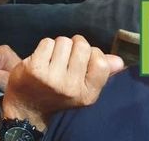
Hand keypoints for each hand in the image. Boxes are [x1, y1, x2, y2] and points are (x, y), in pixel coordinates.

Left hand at [1, 36, 124, 128]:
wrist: (28, 107)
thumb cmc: (59, 92)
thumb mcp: (83, 88)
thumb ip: (102, 73)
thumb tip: (120, 61)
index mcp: (88, 94)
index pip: (101, 62)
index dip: (93, 53)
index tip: (83, 59)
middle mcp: (71, 87)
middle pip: (82, 45)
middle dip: (74, 46)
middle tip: (66, 58)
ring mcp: (52, 78)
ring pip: (63, 41)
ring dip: (59, 46)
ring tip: (54, 60)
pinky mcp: (35, 68)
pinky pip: (48, 42)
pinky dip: (45, 46)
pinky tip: (42, 59)